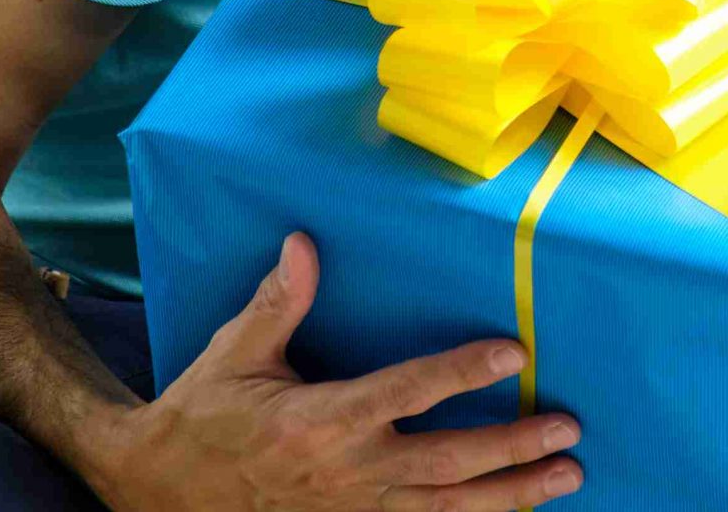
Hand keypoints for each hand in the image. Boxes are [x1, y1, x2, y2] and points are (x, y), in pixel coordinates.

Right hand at [86, 233, 582, 510]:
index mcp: (322, 419)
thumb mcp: (236, 353)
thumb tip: (304, 242)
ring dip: (510, 494)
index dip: (464, 373)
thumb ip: (280, 301)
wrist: (157, 489)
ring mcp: (351, 510)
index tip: (517, 353)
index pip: (409, 392)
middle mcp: (347, 471)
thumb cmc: (204, 413)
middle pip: (447, 462)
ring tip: (565, 478)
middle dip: (513, 448)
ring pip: (445, 508)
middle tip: (570, 430)